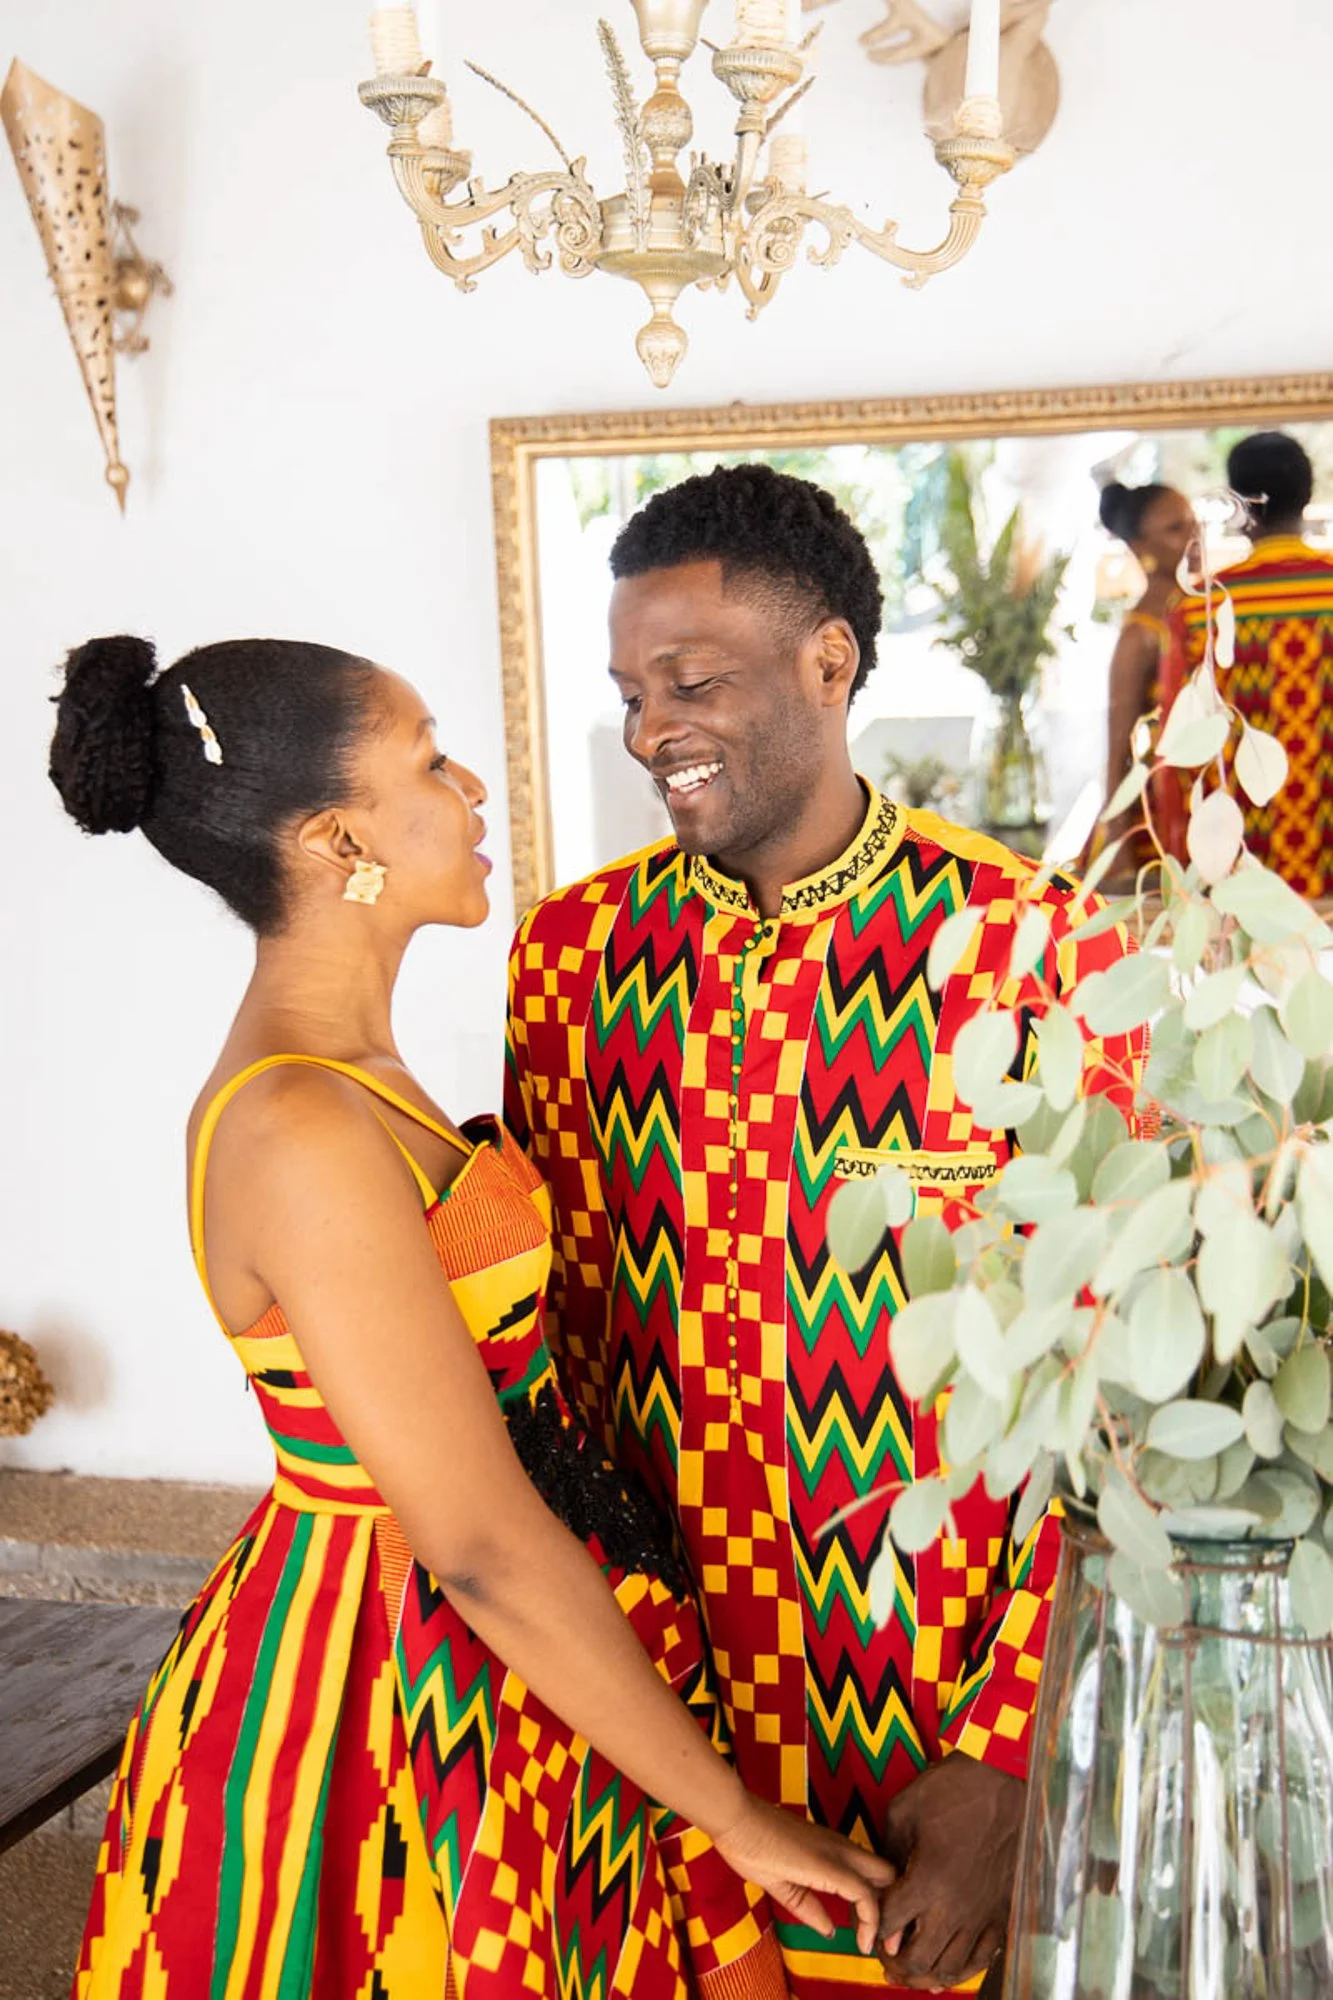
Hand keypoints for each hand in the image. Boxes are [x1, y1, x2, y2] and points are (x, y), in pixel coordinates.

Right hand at [713, 1793, 895, 1955]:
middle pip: (890, 1874)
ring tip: (879, 1944)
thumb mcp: (783, 1885)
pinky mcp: (830, 1865)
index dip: (880, 1901)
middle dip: (896, 1907)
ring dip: (888, 1917)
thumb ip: (809, 1907)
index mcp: (832, 1849)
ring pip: (886, 1882)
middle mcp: (843, 1848)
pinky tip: (863, 1940)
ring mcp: (839, 1854)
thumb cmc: (752, 1844)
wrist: (736, 1821)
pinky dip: (871, 1919)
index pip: (873, 1872)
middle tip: (886, 1940)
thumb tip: (829, 1930)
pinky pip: (864, 1894)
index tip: (872, 1931)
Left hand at [875, 1755, 1023, 1989]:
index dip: (873, 1929)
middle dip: (894, 1965)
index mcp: (927, 1880)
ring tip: (910, 1973)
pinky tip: (947, 1969)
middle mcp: (955, 1907)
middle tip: (885, 1961)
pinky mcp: (1003, 1913)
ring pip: (949, 1968)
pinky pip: (981, 1960)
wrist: (1006, 1779)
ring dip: (925, 1976)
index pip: (888, 1923)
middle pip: (917, 1959)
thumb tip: (884, 1883)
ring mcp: (982, 1914)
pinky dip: (960, 1972)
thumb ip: (889, 1853)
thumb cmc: (954, 1788)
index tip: (869, 1925)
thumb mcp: (905, 1810)